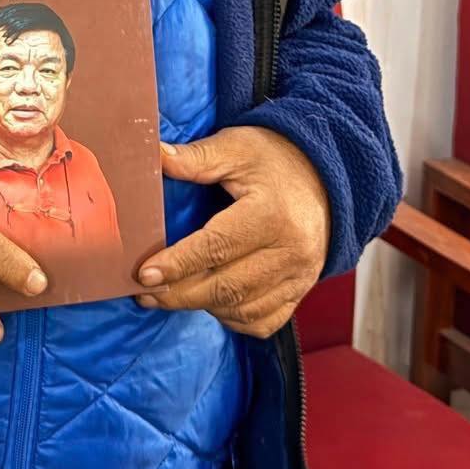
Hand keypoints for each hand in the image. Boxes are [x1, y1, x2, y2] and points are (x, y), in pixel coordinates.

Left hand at [135, 127, 329, 337]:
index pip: (217, 247)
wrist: (325, 176)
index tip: (144, 274)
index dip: (178, 263)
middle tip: (144, 291)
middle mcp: (290, 251)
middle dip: (178, 293)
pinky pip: (261, 321)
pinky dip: (231, 318)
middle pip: (225, 287)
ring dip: (200, 306)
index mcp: (272, 214)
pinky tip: (208, 301)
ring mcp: (299, 276)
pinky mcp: (300, 291)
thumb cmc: (275, 159)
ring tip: (167, 295)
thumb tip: (155, 157)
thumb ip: (196, 158)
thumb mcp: (236, 147)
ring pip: (241, 309)